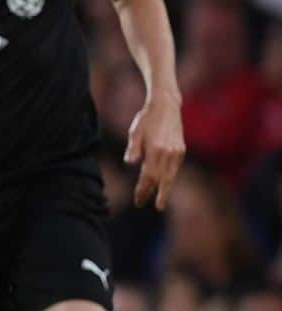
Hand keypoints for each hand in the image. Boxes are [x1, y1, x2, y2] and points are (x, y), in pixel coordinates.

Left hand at [125, 93, 184, 209]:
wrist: (166, 106)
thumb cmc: (146, 119)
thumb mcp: (135, 132)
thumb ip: (133, 148)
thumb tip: (130, 163)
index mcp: (156, 149)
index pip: (148, 176)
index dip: (143, 189)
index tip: (138, 200)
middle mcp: (168, 152)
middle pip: (161, 179)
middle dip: (153, 193)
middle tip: (145, 205)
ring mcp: (177, 151)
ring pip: (170, 176)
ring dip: (164, 190)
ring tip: (160, 202)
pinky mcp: (181, 149)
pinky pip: (174, 169)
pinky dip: (169, 178)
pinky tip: (164, 184)